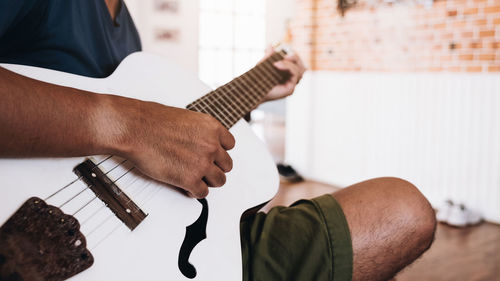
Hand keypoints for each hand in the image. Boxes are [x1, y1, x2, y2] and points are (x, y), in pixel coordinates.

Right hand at [103, 97, 234, 198]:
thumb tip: (202, 142)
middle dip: (215, 167)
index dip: (219, 151)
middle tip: (203, 168)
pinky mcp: (190, 179)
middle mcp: (211, 145)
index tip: (213, 155)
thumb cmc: (152, 121)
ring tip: (196, 178)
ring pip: (219, 181)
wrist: (135, 129)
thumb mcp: (186, 118)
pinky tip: (187, 187)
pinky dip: (195, 192)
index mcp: (212, 128)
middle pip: (226, 165)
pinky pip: (203, 193)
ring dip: (208, 181)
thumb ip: (200, 132)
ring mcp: (202, 163)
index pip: (230, 145)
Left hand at [262, 46, 305, 101]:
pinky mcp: (290, 89)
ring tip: (278, 62)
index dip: (293, 55)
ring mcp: (291, 85)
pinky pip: (295, 74)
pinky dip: (288, 67)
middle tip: (285, 55)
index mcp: (287, 74)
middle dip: (295, 57)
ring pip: (300, 70)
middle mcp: (291, 80)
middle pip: (302, 66)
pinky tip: (277, 65)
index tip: (284, 49)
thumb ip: (269, 55)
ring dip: (291, 62)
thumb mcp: (264, 64)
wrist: (252, 89)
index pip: (297, 63)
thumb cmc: (257, 79)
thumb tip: (271, 45)